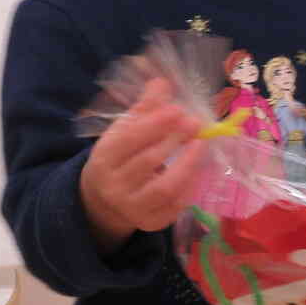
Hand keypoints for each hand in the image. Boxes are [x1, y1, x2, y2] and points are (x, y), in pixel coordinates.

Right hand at [79, 78, 203, 250]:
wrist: (104, 197)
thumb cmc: (120, 156)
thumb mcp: (124, 130)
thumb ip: (144, 108)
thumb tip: (162, 82)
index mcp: (104, 157)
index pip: (128, 140)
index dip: (154, 124)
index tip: (177, 109)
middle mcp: (114, 185)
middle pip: (147, 162)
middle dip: (174, 140)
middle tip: (195, 123)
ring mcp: (132, 207)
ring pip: (163, 189)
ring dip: (186, 165)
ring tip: (201, 145)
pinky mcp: (149, 222)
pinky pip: (174, 207)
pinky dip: (190, 188)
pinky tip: (198, 170)